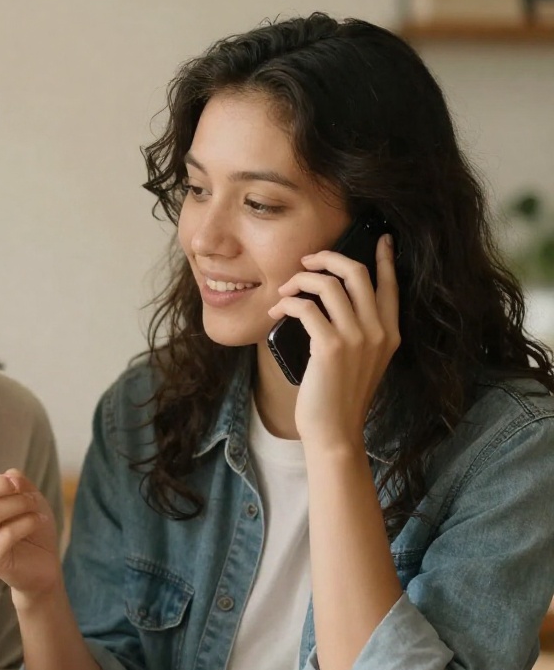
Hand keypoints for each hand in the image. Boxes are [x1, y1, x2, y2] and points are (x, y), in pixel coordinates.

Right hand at [0, 444, 61, 598]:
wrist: (42, 564)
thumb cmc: (28, 525)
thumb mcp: (26, 494)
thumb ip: (15, 481)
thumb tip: (10, 475)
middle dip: (2, 485)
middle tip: (22, 488)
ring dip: (22, 505)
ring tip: (35, 508)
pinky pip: (7, 533)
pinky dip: (27, 522)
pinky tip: (37, 521)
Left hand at [267, 235, 399, 452]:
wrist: (335, 432)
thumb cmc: (339, 398)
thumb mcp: (360, 361)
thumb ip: (358, 333)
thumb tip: (331, 301)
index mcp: (391, 333)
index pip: (391, 284)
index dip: (385, 257)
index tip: (378, 237)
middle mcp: (379, 331)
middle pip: (357, 272)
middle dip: (327, 258)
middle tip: (306, 261)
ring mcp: (358, 338)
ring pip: (329, 284)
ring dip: (300, 280)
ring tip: (283, 291)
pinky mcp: (331, 347)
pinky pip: (306, 307)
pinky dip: (287, 303)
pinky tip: (277, 310)